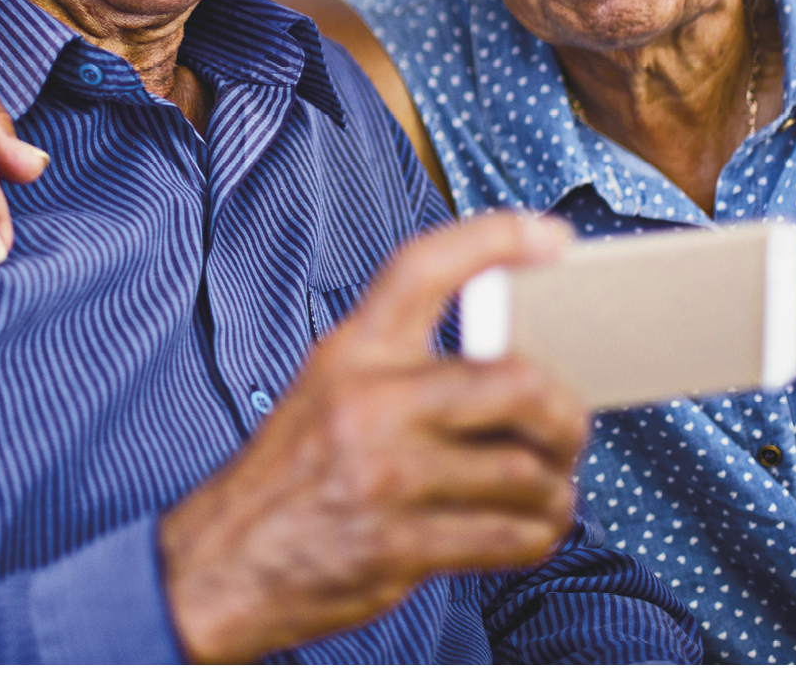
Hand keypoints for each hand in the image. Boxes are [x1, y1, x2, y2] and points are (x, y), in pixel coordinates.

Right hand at [159, 212, 586, 661]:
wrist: (226, 558)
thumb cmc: (292, 466)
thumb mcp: (330, 385)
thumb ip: (404, 365)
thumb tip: (511, 363)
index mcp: (351, 350)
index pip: (423, 266)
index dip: (494, 239)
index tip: (553, 237)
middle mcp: (369, 401)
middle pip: (512, 382)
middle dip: (564, 411)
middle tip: (569, 425)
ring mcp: (385, 474)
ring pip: (523, 470)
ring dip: (555, 486)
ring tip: (551, 488)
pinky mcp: (399, 545)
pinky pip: (507, 536)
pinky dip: (536, 534)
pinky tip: (529, 527)